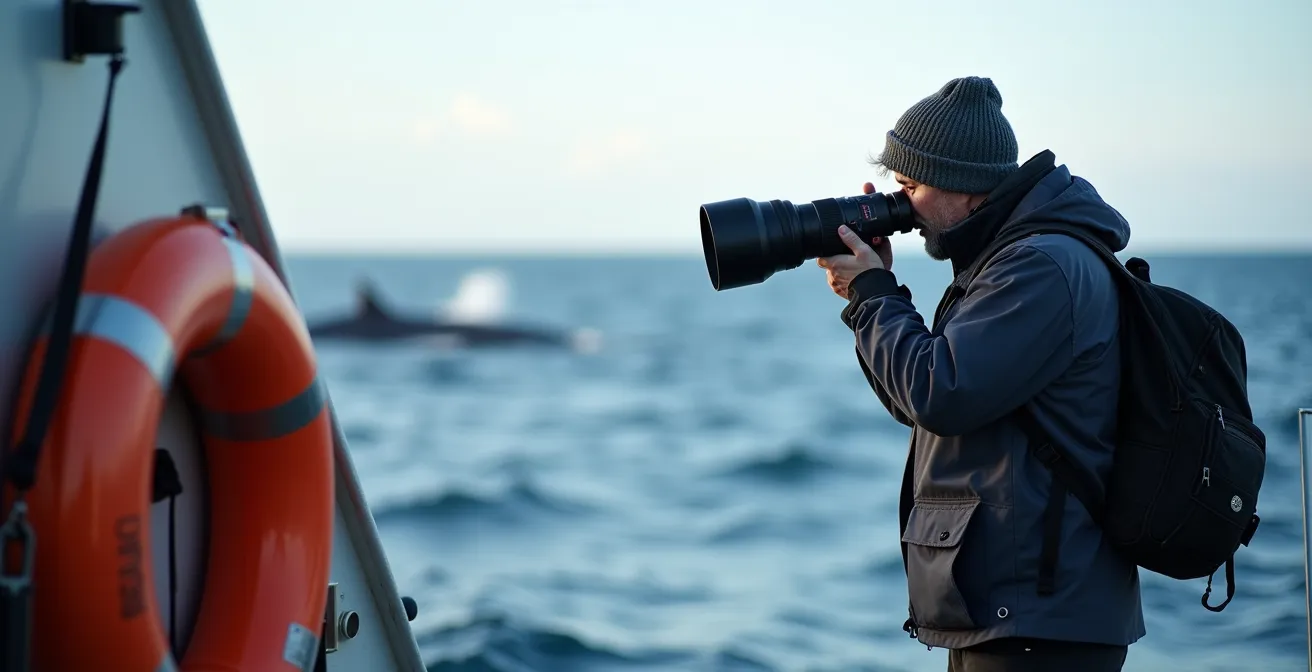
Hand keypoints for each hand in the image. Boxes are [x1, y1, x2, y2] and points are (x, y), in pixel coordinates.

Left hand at [816, 182, 894, 298]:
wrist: (875, 292)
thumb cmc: (869, 272)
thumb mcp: (863, 250)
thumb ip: (851, 239)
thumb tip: (841, 229)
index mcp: (834, 264)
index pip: (820, 258)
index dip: (824, 254)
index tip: (831, 252)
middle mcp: (832, 275)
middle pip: (828, 266)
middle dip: (835, 262)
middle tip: (847, 259)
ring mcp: (836, 285)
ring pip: (833, 275)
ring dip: (840, 272)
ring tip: (852, 269)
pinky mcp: (841, 293)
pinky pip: (839, 285)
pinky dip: (844, 281)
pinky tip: (854, 278)